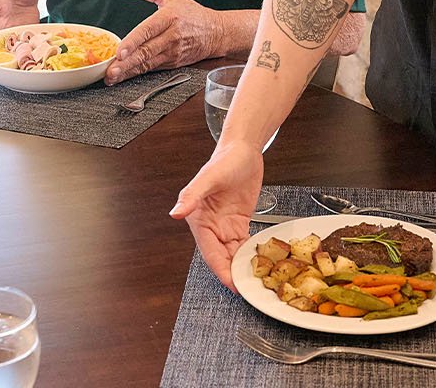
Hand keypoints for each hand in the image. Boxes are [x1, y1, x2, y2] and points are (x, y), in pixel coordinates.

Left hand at [105, 0, 226, 84]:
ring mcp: (172, 53)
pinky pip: (152, 69)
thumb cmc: (191, 12)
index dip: (133, 42)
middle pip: (146, 52)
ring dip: (129, 72)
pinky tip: (123, 77)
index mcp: (169, 17)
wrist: (216, 32)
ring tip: (112, 77)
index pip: (148, 30)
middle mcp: (171, 37)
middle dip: (127, 63)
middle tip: (110, 71)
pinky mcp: (173, 63)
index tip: (120, 51)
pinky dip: (137, 74)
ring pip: (148, 64)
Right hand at [169, 141, 263, 291]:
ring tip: (256, 280)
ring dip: (241, 267)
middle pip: (222, 258)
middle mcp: (211, 226)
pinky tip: (260, 262)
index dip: (221, 270)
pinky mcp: (238, 222)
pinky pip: (243, 244)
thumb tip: (175, 213)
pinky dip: (249, 254)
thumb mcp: (209, 177)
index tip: (232, 284)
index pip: (210, 252)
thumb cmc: (224, 159)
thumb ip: (192, 196)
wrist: (243, 150)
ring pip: (232, 254)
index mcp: (198, 219)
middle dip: (233, 273)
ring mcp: (225, 226)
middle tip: (249, 287)